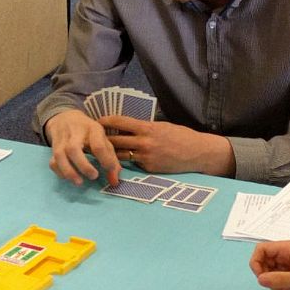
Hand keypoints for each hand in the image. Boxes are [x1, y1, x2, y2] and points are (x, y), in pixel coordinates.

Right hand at [45, 109, 120, 186]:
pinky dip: (59, 172)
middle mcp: (75, 133)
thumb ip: (111, 160)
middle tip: (94, 176)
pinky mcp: (53, 147)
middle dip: (83, 166)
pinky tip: (69, 177)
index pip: (98, 145)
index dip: (105, 159)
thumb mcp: (103, 139)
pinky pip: (53, 161)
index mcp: (92, 129)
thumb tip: (114, 181)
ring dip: (69, 171)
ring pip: (60, 155)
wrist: (66, 118)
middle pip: (73, 148)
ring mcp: (61, 140)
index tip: (108, 170)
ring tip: (79, 182)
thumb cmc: (89, 132)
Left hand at [100, 116, 234, 175]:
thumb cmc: (181, 136)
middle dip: (103, 139)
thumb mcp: (162, 126)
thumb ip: (146, 127)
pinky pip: (134, 164)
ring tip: (101, 151)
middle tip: (93, 138)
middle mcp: (144, 142)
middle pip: (116, 140)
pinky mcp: (149, 168)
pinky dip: (129, 161)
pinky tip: (121, 161)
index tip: (98, 120)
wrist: (197, 153)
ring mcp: (146, 157)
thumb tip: (130, 126)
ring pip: (121, 154)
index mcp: (148, 128)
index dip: (107, 121)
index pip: (121, 121)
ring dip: (111, 152)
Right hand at [249, 240, 289, 289]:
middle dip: (268, 277)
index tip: (261, 277)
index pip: (261, 249)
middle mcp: (287, 255)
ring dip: (277, 285)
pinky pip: (281, 281)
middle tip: (278, 287)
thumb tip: (259, 280)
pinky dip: (284, 289)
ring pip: (272, 274)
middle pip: (265, 263)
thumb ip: (278, 279)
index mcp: (287, 248)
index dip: (256, 262)